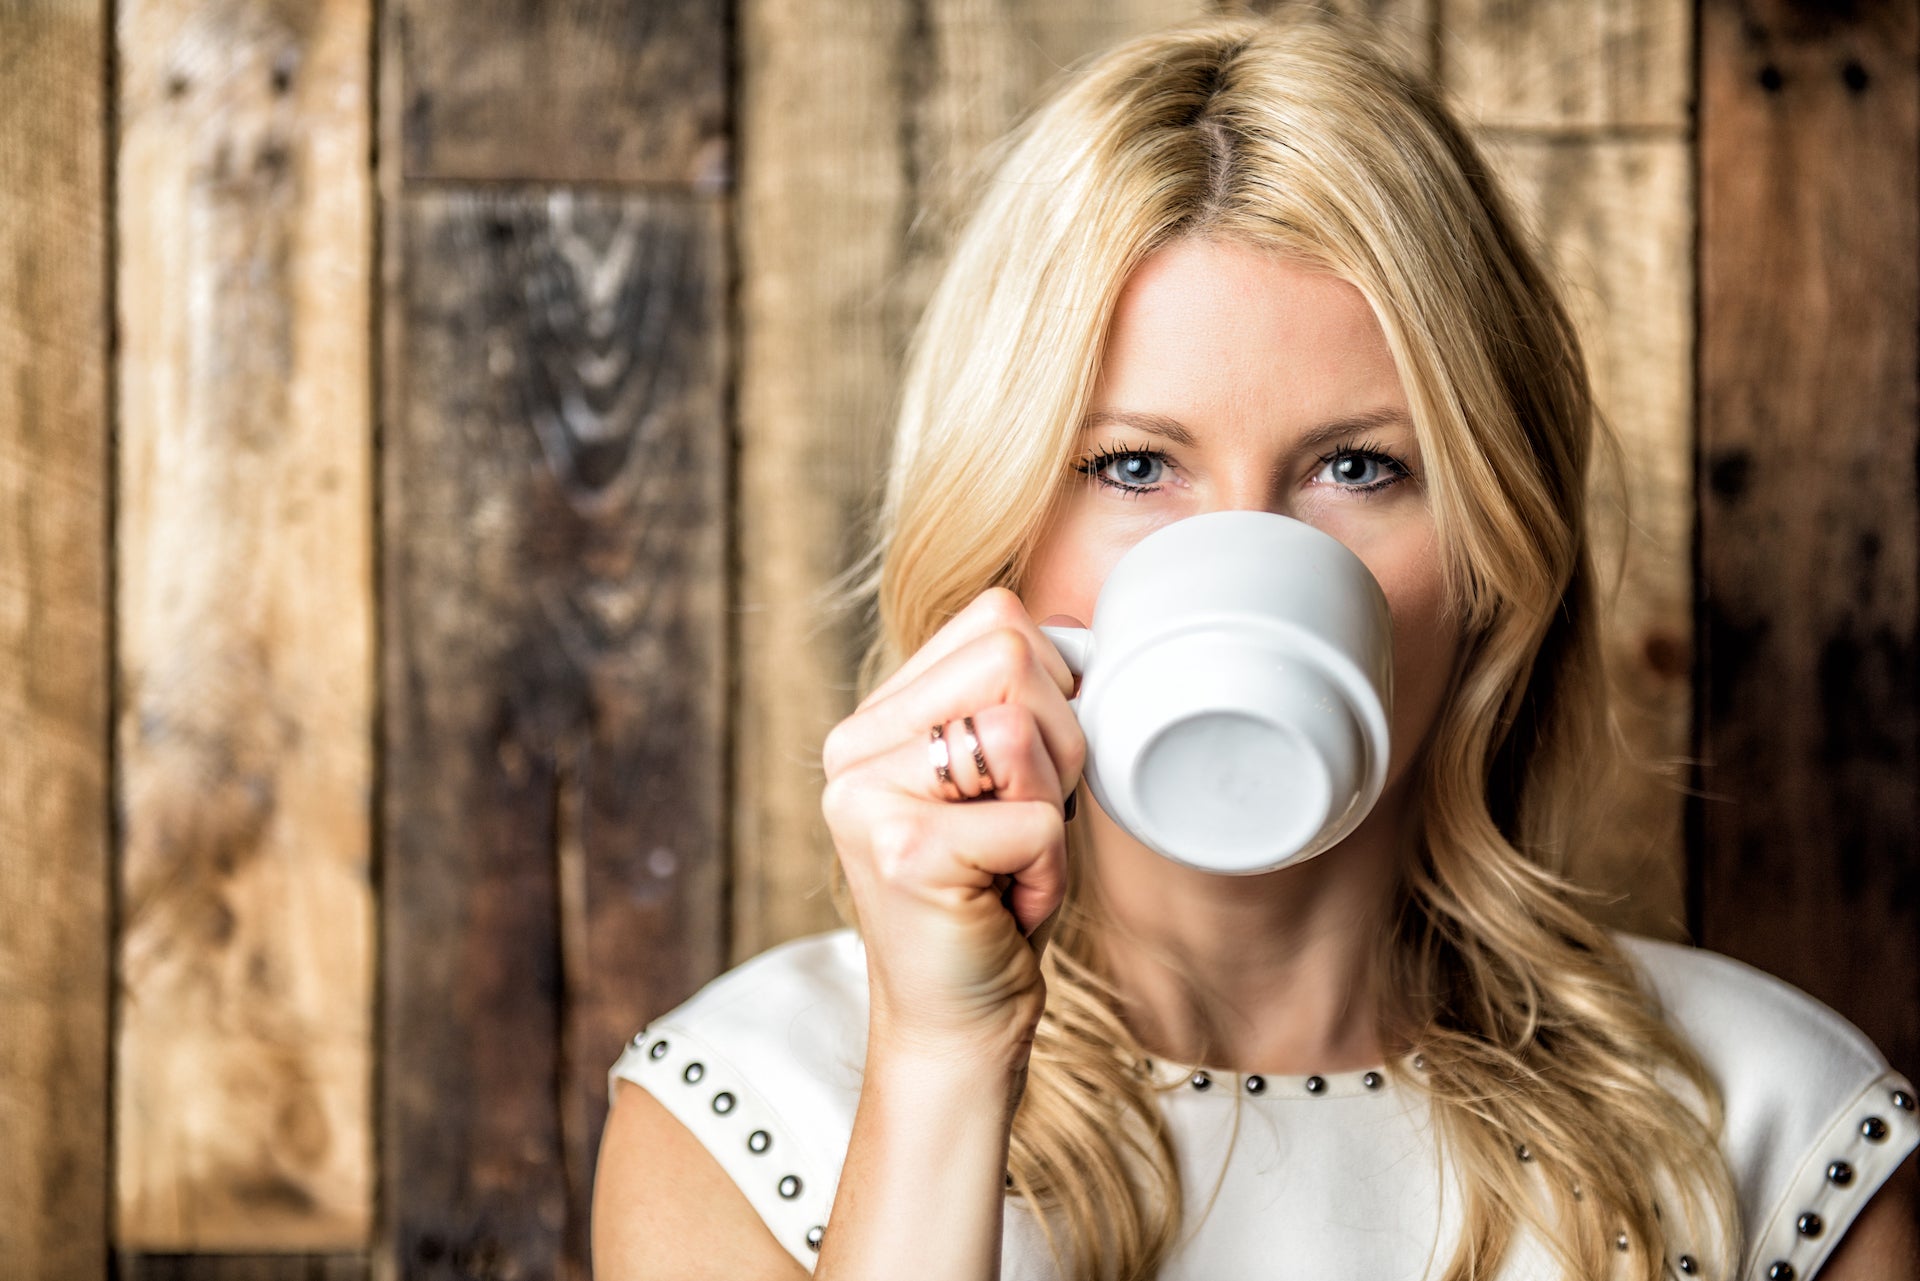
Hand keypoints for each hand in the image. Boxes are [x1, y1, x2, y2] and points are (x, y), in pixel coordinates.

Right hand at [821, 588, 1085, 1064]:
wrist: (957, 1028)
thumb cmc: (994, 900)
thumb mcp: (1002, 782)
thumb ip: (1014, 701)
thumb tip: (1084, 634)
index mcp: (875, 717)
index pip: (996, 618)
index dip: (1052, 693)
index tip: (1023, 781)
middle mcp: (851, 746)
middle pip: (1012, 656)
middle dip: (1060, 746)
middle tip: (1022, 827)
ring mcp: (867, 796)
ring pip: (1023, 728)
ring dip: (1051, 809)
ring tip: (1010, 863)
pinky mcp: (903, 850)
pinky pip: (1036, 819)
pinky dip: (1049, 872)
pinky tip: (1007, 904)